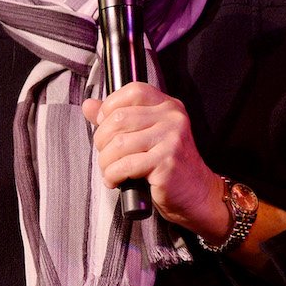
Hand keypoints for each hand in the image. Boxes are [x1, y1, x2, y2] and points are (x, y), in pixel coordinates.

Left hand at [81, 82, 226, 239]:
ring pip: (119, 143)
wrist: (196, 194)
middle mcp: (172, 118)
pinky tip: (115, 181)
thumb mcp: (144, 135)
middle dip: (102, 141)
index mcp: (168, 105)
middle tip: (106, 156)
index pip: (133, 91)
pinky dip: (113, 175)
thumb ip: (117, 118)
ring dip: (106, 162)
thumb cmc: (167, 166)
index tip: (105, 126)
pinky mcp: (167, 162)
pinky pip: (126, 165)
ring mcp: (171, 139)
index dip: (110, 107)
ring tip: (110, 171)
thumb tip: (89, 105)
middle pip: (119, 118)